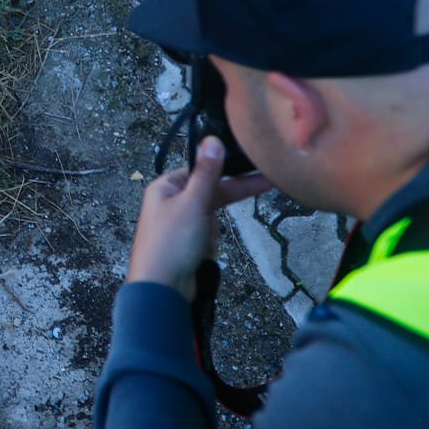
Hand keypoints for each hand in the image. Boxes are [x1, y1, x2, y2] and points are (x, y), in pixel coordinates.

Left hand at [126, 139, 272, 301]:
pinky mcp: (187, 242)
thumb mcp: (193, 203)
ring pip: (211, 213)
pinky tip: (204, 252)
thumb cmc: (171, 243)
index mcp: (165, 186)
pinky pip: (208, 233)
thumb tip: (213, 140)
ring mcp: (179, 223)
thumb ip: (207, 173)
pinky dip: (212, 240)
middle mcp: (170, 201)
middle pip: (210, 190)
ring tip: (207, 240)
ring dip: (216, 227)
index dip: (226, 168)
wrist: (161, 289)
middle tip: (267, 181)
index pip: (201, 169)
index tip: (253, 163)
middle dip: (230, 194)